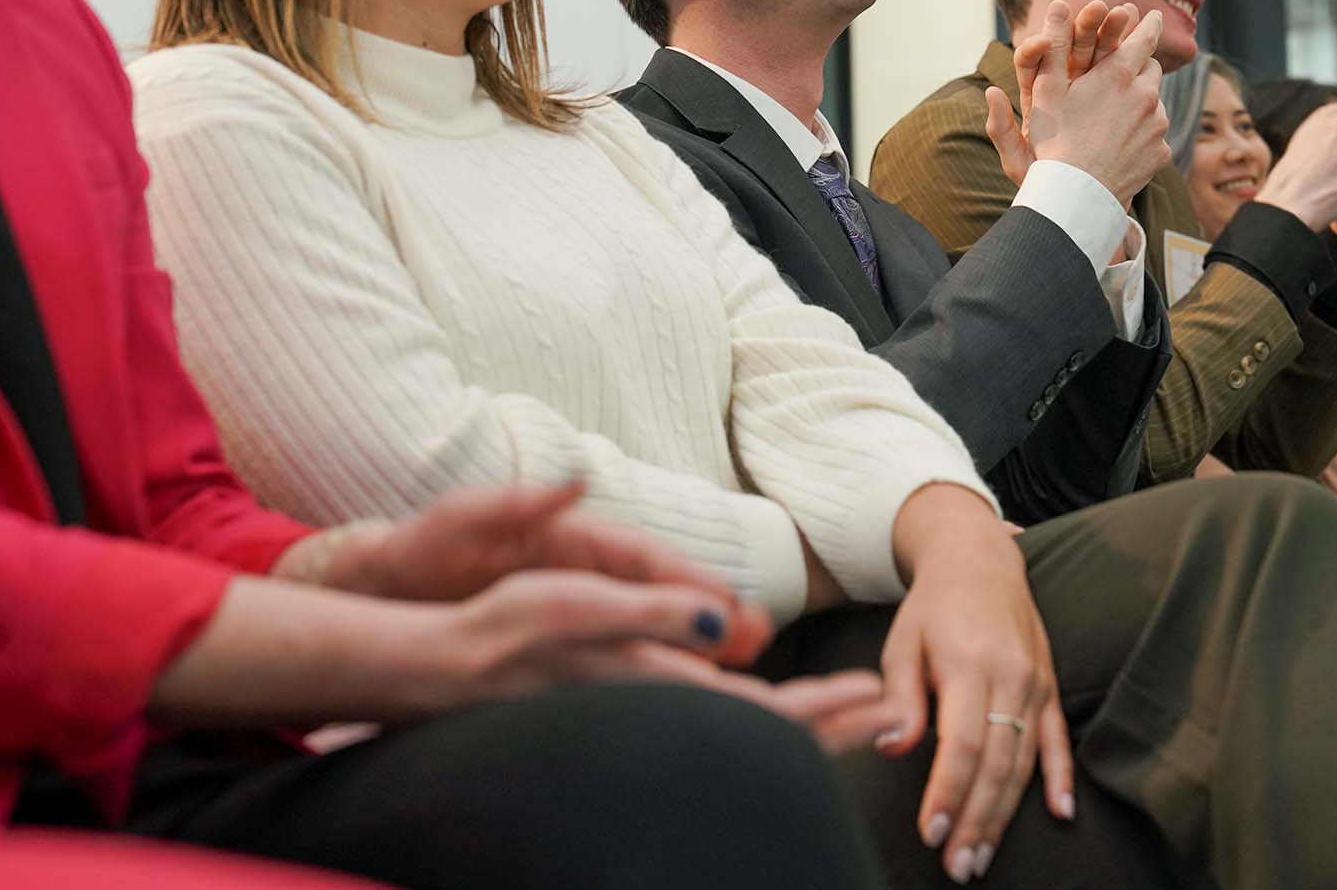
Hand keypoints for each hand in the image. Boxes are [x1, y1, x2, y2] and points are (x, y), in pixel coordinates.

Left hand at [285, 483, 772, 667]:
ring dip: (694, 640)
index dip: (686, 577)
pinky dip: (655, 662)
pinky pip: (617, 646)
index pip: (639, 555)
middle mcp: (581, 566)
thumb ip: (518, 498)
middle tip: (759, 637)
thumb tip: (576, 476)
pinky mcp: (558, 630)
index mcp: (567, 534)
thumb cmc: (420, 548)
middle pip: (658, 590)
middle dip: (711, 610)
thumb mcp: (463, 517)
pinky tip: (685, 689)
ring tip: (743, 666)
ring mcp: (572, 599)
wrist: (380, 585)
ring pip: (645, 621)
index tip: (726, 599)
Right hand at [448, 570, 897, 754]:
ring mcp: (644, 717)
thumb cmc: (505, 629)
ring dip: (803, 723)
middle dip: (834, 724)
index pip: (764, 709)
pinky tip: (773, 713)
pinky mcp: (629, 712)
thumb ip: (651, 614)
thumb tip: (720, 624)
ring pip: (742, 732)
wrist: (441, 669)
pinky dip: (758, 720)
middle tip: (895, 717)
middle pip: (765, 731)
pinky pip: (713, 727)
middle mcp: (659, 709)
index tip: (883, 700)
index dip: (827, 707)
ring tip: (854, 714)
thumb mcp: (577, 603)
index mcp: (658, 681)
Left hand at [879, 486, 1071, 882]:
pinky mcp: (1049, 686)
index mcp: (969, 665)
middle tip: (960, 865)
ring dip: (1007, 812)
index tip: (932, 832)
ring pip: (1025, 760)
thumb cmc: (932, 607)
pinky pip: (1058, 738)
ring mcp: (1035, 683)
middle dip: (977, 820)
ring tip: (984, 855)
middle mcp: (1010, 676)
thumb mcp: (902, 642)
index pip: (961, 743)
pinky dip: (1062, 777)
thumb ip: (900, 698)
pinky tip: (1061, 813)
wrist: (979, 559)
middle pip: (997, 762)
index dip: (948, 792)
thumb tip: (893, 748)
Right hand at [984, 0, 1169, 204]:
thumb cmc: (1055, 139)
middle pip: (1152, 69)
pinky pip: (1156, 136)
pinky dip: (1143, 136)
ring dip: (1141, 104)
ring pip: (1156, 103)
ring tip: (1114, 120)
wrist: (1076, 194)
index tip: (1153, 17)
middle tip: (1123, 77)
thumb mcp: (1046, 90)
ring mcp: (1158, 125)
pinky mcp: (1161, 152)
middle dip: (1140, 68)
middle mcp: (1146, 95)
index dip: (1149, 24)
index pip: (1145, 36)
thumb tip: (1057, 6)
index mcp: (1119, 73)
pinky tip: (1120, 147)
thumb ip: (1054, 46)